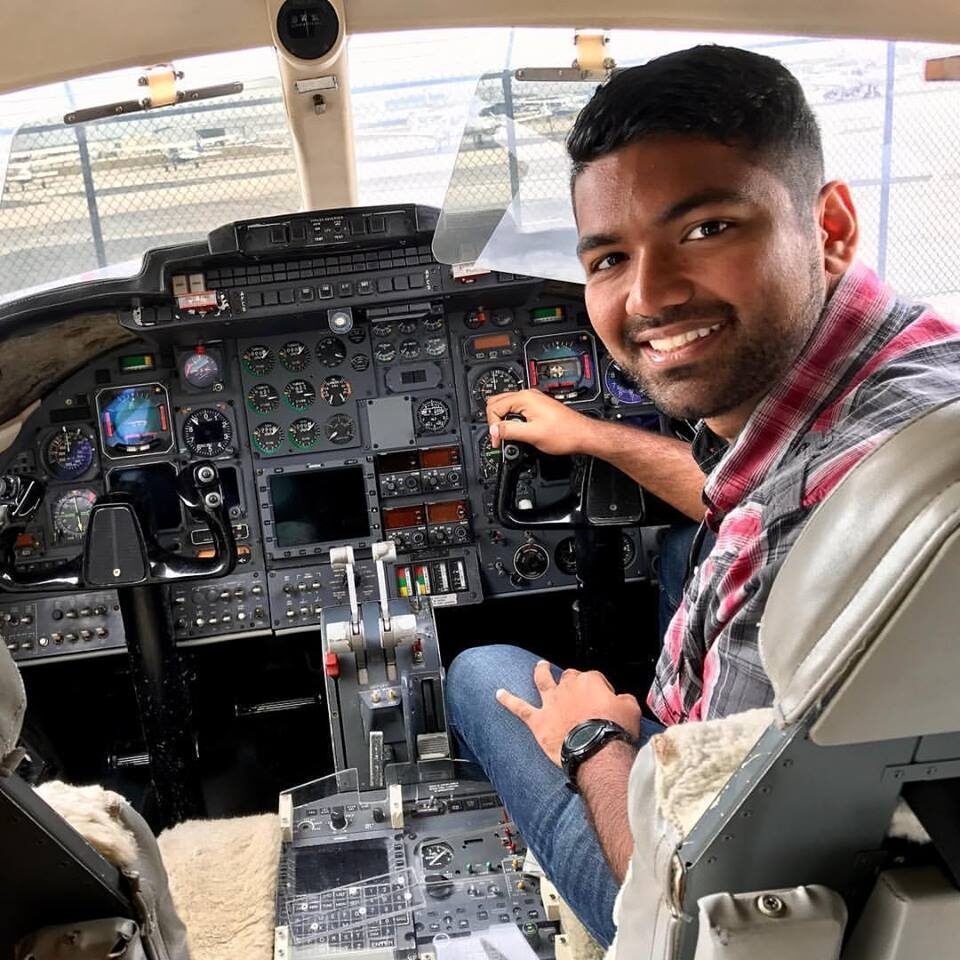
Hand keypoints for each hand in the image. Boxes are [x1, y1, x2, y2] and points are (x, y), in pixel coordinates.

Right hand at [485, 389, 598, 455]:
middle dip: (495, 420)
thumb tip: (494, 430)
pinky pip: (517, 410)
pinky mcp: (537, 407)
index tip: (497, 440)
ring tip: (508, 436)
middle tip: (499, 437)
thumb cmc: (565, 433)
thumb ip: (510, 431)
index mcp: (525, 398)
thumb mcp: (532, 435)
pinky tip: (517, 431)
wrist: (582, 435)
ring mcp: (533, 400)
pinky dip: (512, 420)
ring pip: (506, 406)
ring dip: (503, 421)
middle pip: (497, 402)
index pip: (495, 407)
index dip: (493, 425)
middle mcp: (528, 395)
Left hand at [496, 661, 642, 766]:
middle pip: (568, 676)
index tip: (603, 700)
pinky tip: (499, 694)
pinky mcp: (538, 721)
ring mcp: (551, 703)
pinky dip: (508, 700)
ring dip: (540, 672)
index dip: (598, 689)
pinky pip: (519, 708)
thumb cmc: (614, 730)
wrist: (596, 751)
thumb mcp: (630, 708)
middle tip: (577, 689)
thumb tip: (620, 700)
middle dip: (572, 680)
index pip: (593, 678)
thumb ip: (623, 700)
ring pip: (542, 681)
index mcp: (590, 681)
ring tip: (539, 667)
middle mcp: (567, 688)